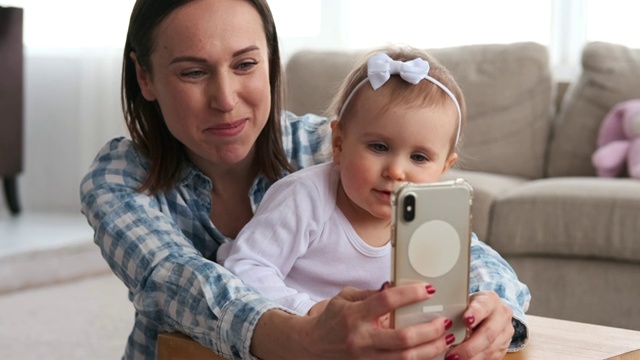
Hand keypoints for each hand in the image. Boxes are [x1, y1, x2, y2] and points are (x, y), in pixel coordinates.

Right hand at [299, 283, 452, 359]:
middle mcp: (361, 339)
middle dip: (430, 330)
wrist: (311, 347)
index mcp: (355, 315)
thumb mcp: (345, 299)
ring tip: (446, 339)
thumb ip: (370, 294)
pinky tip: (430, 353)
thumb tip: (396, 287)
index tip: (429, 289)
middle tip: (445, 321)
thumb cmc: (332, 319)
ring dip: (431, 349)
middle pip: (403, 338)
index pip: (386, 301)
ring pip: (405, 359)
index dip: (410, 294)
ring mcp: (366, 358)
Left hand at [445, 290, 513, 359]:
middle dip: (469, 346)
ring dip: (471, 357)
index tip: (465, 321)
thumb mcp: (463, 302)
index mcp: (490, 299)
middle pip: (488, 333)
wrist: (487, 312)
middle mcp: (502, 314)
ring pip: (490, 348)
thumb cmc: (469, 307)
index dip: (475, 314)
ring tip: (454, 359)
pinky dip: (476, 359)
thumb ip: (456, 310)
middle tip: (452, 354)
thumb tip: (443, 323)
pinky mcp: (505, 346)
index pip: (484, 306)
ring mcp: (505, 331)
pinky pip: (491, 357)